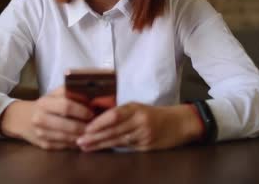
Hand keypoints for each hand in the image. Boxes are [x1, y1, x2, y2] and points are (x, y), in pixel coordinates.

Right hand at [0, 87, 93, 149]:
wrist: (21, 118)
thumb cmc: (44, 104)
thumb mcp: (53, 94)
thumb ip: (70, 93)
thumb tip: (91, 98)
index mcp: (44, 103)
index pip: (66, 106)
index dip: (82, 111)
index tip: (92, 113)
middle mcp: (40, 119)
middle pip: (69, 126)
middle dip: (85, 126)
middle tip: (94, 125)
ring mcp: (41, 134)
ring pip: (68, 138)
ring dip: (82, 136)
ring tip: (90, 132)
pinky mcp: (44, 145)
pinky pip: (65, 146)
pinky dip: (75, 142)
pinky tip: (81, 138)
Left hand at [76, 102, 203, 151]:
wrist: (179, 123)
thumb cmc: (155, 114)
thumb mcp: (138, 108)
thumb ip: (121, 112)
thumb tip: (97, 119)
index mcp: (135, 108)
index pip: (114, 115)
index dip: (99, 123)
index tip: (85, 128)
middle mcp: (139, 121)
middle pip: (113, 130)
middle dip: (94, 136)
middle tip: (79, 141)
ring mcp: (144, 135)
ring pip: (118, 141)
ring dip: (100, 145)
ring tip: (85, 147)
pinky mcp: (147, 146)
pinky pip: (126, 148)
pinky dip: (112, 149)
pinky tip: (102, 150)